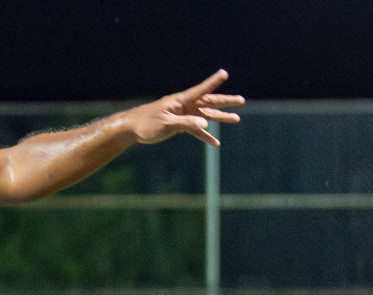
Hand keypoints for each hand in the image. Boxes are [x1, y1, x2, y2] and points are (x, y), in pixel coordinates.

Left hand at [126, 70, 243, 147]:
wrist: (132, 129)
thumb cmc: (146, 124)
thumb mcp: (167, 124)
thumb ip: (186, 124)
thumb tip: (206, 125)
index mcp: (180, 101)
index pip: (200, 90)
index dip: (213, 82)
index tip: (224, 73)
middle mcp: (184, 106)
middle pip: (208, 103)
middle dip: (225, 102)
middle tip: (241, 100)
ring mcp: (183, 115)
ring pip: (205, 116)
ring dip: (220, 118)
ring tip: (236, 119)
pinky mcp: (179, 125)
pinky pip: (196, 130)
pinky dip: (205, 135)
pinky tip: (215, 143)